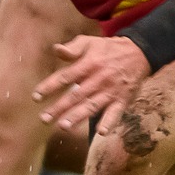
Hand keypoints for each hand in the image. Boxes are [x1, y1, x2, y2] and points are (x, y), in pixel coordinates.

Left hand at [33, 34, 151, 132]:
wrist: (139, 53)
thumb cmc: (108, 49)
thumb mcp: (89, 42)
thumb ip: (72, 48)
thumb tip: (56, 49)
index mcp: (87, 64)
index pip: (65, 77)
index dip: (49, 87)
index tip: (35, 97)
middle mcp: (98, 79)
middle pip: (76, 95)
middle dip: (59, 108)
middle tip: (44, 119)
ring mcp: (110, 91)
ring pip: (92, 105)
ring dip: (78, 116)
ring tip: (63, 126)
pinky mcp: (123, 99)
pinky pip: (116, 112)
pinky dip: (110, 122)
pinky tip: (102, 132)